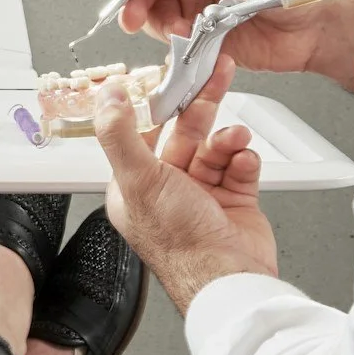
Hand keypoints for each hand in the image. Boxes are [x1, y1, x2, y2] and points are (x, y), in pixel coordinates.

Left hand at [96, 56, 277, 314]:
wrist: (229, 278)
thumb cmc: (181, 243)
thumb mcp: (139, 179)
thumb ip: (119, 134)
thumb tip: (108, 98)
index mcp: (136, 186)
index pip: (144, 131)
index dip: (160, 103)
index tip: (173, 76)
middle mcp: (168, 190)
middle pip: (185, 133)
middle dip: (201, 106)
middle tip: (216, 77)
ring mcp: (204, 195)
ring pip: (215, 147)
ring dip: (227, 137)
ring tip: (235, 138)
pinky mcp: (235, 201)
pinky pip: (240, 165)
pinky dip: (245, 159)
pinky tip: (244, 161)